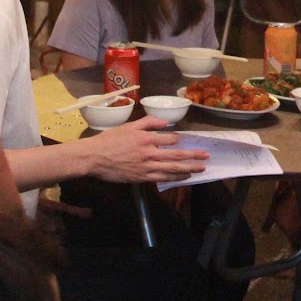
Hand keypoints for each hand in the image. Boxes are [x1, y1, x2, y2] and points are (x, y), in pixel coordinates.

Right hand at [86, 118, 209, 184]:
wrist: (94, 157)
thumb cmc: (109, 140)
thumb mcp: (128, 126)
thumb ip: (148, 122)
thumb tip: (166, 122)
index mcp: (146, 138)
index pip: (170, 139)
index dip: (180, 140)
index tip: (187, 142)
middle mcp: (149, 152)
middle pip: (176, 155)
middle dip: (193, 155)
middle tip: (206, 155)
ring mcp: (146, 166)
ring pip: (172, 168)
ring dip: (189, 168)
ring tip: (201, 168)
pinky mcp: (142, 177)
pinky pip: (162, 178)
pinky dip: (175, 177)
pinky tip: (184, 176)